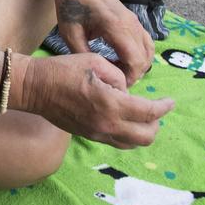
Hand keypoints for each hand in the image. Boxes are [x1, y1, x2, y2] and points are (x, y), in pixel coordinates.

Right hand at [20, 53, 172, 148]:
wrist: (34, 88)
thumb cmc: (62, 69)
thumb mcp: (95, 61)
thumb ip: (118, 77)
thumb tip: (126, 90)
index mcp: (111, 103)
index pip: (148, 112)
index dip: (163, 107)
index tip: (170, 101)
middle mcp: (107, 124)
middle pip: (146, 136)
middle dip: (156, 123)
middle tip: (156, 109)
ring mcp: (97, 133)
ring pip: (132, 143)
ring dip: (142, 131)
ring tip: (142, 116)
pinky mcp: (89, 136)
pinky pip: (117, 141)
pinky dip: (127, 134)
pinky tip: (124, 119)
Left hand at [51, 0, 153, 84]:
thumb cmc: (70, 6)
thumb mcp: (70, 34)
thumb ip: (83, 55)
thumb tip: (97, 75)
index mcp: (116, 27)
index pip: (135, 61)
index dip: (129, 78)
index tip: (114, 85)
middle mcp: (131, 23)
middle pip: (145, 58)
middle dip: (133, 74)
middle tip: (114, 81)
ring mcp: (134, 20)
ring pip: (148, 50)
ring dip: (137, 64)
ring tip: (117, 70)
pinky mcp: (133, 19)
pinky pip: (145, 41)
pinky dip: (139, 54)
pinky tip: (120, 58)